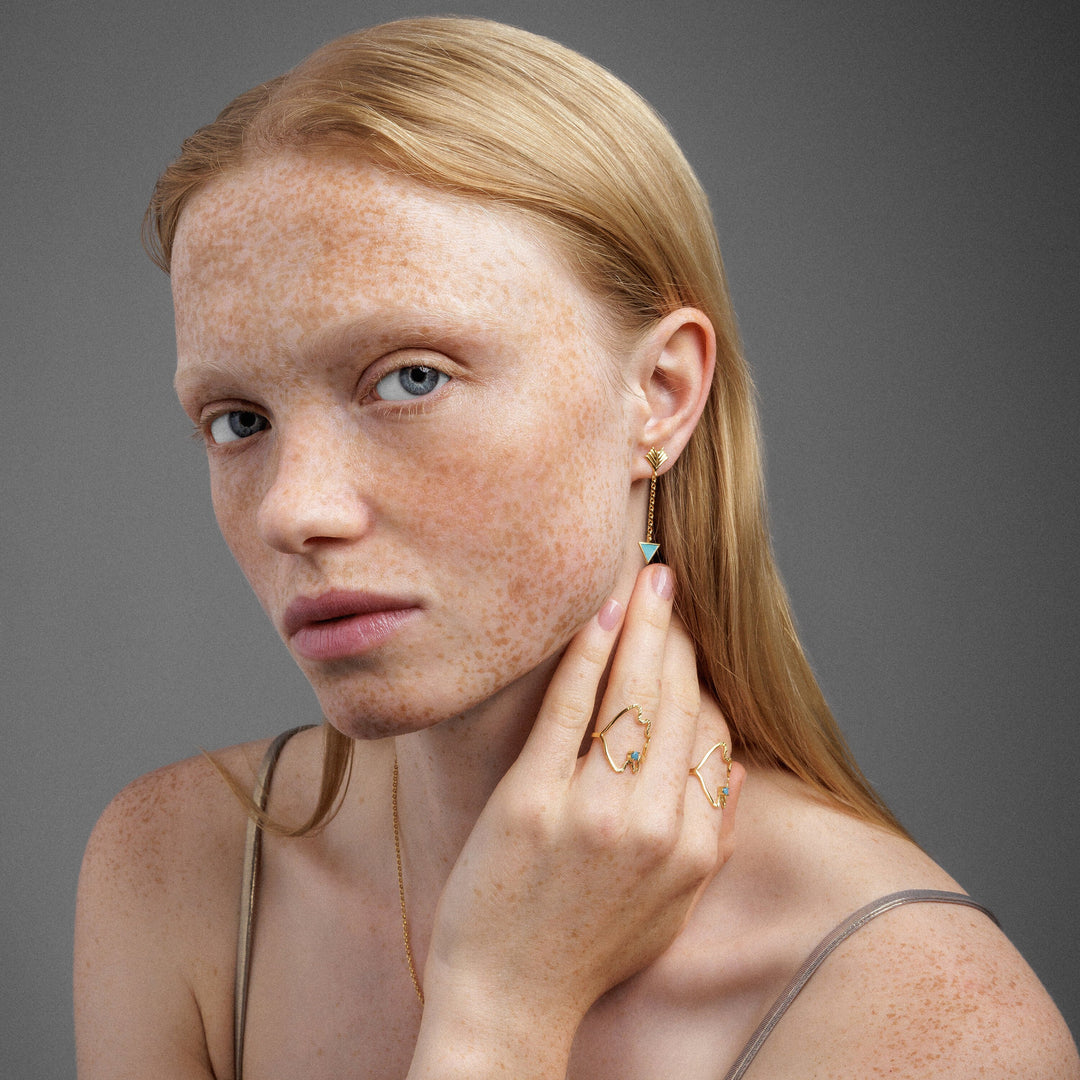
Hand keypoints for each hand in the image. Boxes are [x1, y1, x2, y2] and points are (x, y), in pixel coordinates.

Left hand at [409, 563, 742, 1077]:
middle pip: (678, 703)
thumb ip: (709, 839)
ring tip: (648, 576)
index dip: (703, 677)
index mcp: (693, 849)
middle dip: (677, 634)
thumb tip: (731, 771)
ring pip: (631, 694)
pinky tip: (599, 611)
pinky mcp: (532, 799)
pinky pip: (568, 708)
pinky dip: (587, 652)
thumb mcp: (670, 908)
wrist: (510, 1000)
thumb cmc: (587, 951)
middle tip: (670, 582)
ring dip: (643, 625)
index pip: (714, 737)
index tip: (688, 639)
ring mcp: (591, 810)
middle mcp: (653, 825)